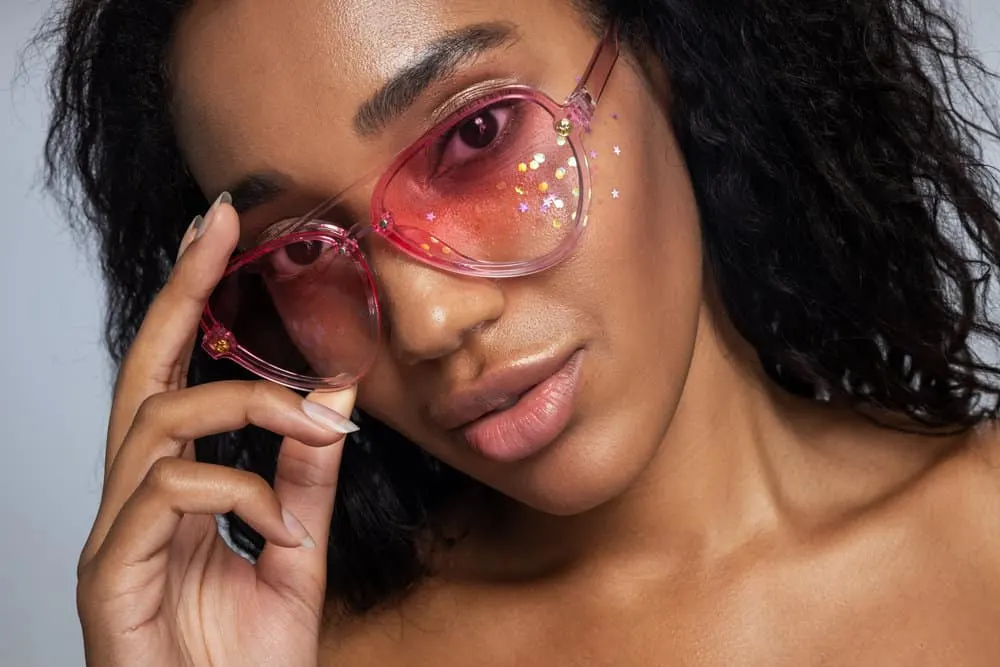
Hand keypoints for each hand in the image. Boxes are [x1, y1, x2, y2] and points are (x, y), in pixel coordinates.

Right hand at [76, 196, 357, 665]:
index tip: (220, 232)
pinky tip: (283, 530)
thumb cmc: (247, 661)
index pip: (177, 376)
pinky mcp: (111, 578)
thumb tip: (330, 395)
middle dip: (178, 294)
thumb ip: (306, 476)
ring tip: (314, 430)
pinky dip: (239, 493)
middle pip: (142, 374)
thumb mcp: (296, 551)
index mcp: (176, 490)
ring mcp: (118, 538)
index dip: (191, 301)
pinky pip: (165, 495)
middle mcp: (137, 501)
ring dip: (248, 409)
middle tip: (218, 228)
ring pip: (157, 422)